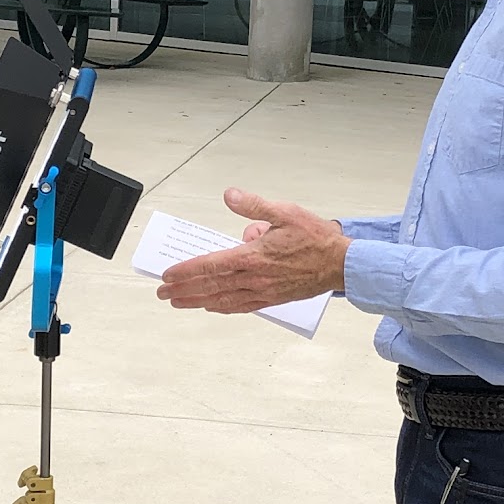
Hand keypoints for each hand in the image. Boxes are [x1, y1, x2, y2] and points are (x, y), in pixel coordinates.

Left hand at [157, 187, 349, 315]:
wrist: (340, 264)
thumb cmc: (315, 238)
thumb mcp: (285, 212)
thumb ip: (254, 205)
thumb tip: (230, 196)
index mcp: (253, 257)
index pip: (211, 266)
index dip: (187, 271)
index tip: (168, 275)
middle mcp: (254, 278)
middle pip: (211, 286)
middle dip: (184, 290)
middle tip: (162, 292)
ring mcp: (262, 291)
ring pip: (222, 299)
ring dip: (197, 301)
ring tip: (178, 302)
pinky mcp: (271, 299)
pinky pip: (241, 306)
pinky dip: (223, 307)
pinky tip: (212, 307)